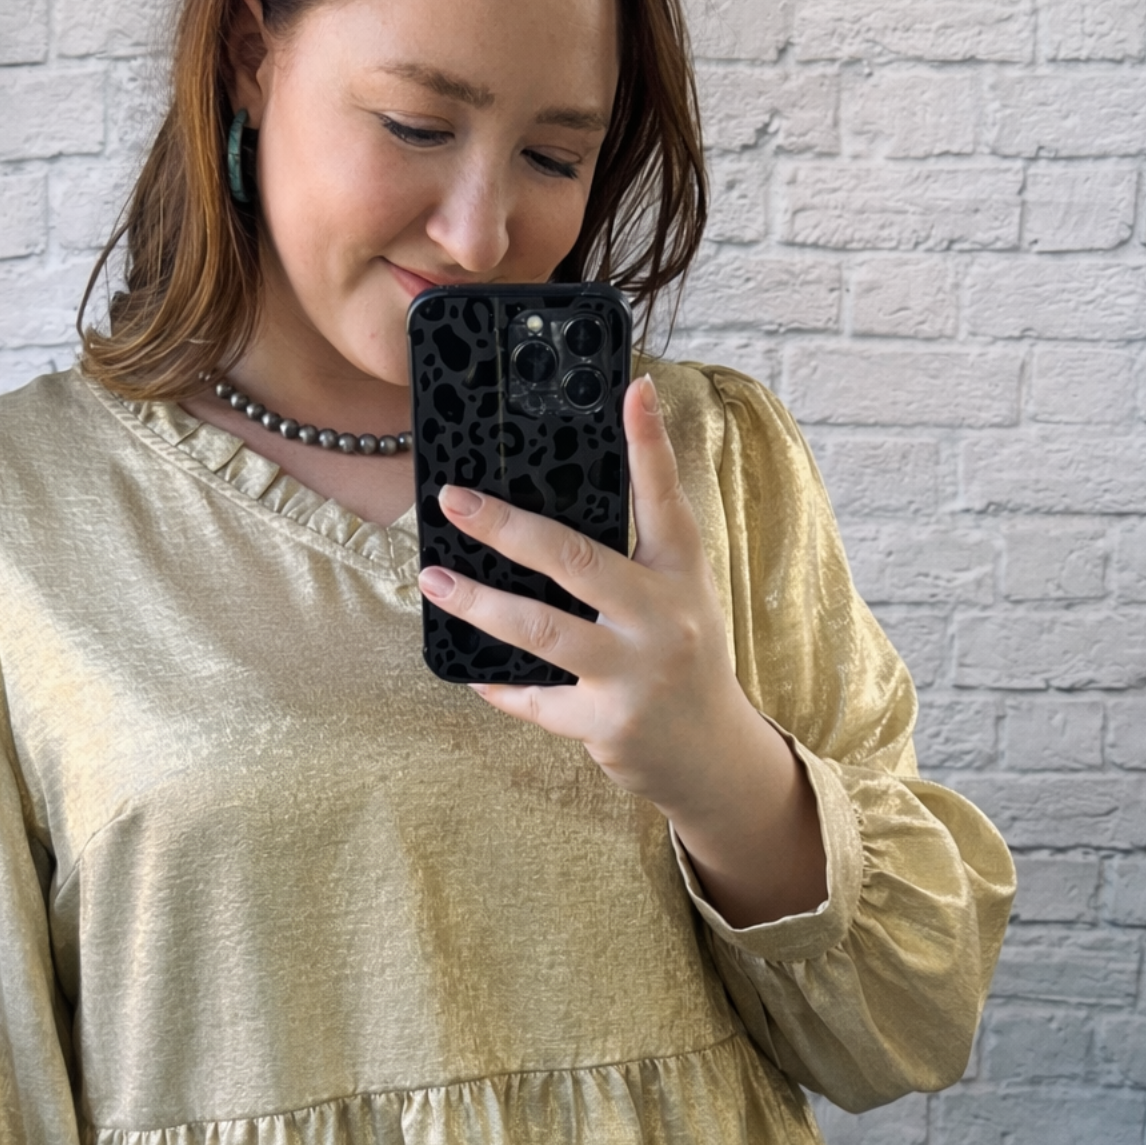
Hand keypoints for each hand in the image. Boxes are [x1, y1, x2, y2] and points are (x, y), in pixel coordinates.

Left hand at [418, 372, 826, 927]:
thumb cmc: (683, 658)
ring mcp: (634, 674)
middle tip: (453, 499)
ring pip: (539, 631)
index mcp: (682, 576)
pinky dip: (499, 685)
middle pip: (576, 561)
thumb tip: (556, 502)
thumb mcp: (680, 596)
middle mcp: (663, 620)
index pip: (664, 500)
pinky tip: (470, 670)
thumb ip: (637, 553)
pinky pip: (535, 699)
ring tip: (433, 579)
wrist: (713, 757)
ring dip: (478, 604)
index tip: (633, 387)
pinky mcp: (606, 724)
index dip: (648, 443)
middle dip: (507, 527)